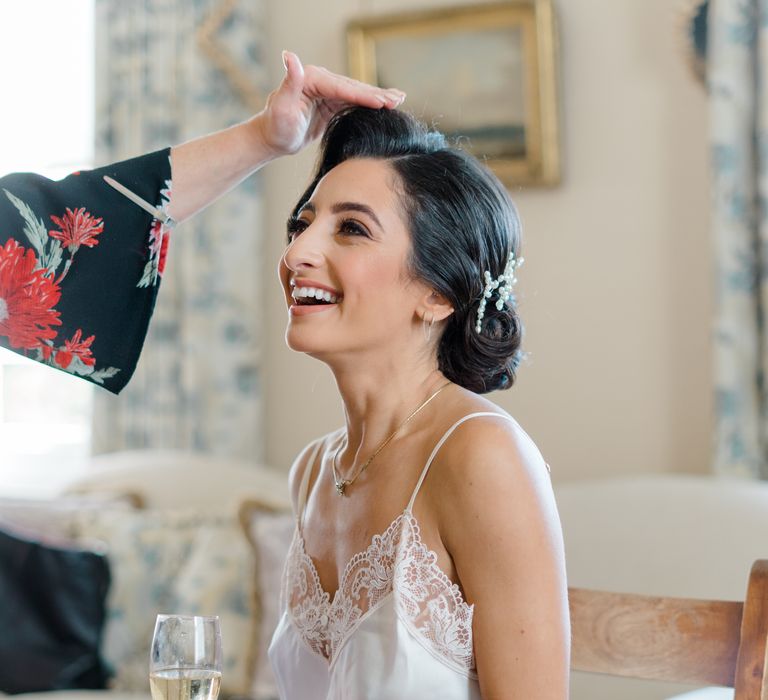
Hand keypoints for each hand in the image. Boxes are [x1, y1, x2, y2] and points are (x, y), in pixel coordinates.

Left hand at [253, 51, 405, 158]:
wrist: (272, 137)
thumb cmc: (275, 126)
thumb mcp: (281, 106)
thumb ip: (289, 82)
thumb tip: (290, 56)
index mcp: (311, 78)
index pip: (342, 87)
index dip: (363, 95)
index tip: (382, 102)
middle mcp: (321, 80)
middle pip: (353, 88)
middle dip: (377, 94)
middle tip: (398, 100)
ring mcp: (327, 90)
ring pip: (357, 94)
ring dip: (379, 97)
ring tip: (399, 99)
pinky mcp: (331, 101)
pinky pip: (354, 101)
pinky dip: (370, 103)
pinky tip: (385, 104)